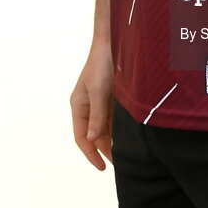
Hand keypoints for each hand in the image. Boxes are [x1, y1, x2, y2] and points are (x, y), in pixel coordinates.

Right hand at [70, 39, 114, 170]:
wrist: (115, 40)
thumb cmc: (102, 63)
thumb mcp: (98, 90)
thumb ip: (96, 115)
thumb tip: (93, 139)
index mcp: (79, 105)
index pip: (82, 137)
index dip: (91, 154)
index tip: (103, 167)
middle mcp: (88, 105)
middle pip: (94, 134)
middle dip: (104, 149)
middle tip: (120, 162)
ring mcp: (100, 101)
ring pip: (105, 127)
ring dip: (113, 139)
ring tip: (125, 152)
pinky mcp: (112, 96)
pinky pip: (113, 117)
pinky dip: (119, 127)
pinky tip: (128, 134)